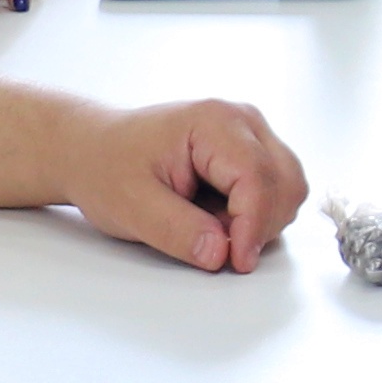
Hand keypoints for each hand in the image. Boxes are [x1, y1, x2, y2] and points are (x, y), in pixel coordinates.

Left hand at [57, 94, 304, 270]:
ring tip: (207, 223)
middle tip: (212, 241)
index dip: (253, 226)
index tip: (236, 261)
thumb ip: (177, 230)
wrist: (93, 150)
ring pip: (287, 189)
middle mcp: (242, 121)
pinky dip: (255, 215)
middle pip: (286, 183)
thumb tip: (220, 254)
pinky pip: (276, 192)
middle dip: (259, 224)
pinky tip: (216, 215)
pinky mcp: (251, 152)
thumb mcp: (131, 205)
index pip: (258, 178)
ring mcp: (251, 135)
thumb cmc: (107, 167)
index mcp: (214, 122)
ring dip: (258, 221)